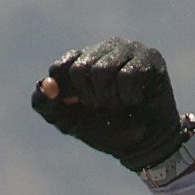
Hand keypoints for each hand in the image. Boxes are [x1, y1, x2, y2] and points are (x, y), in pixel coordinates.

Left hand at [30, 38, 185, 170]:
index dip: (68, 94)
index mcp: (82, 59)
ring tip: (122, 103)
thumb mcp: (68, 121)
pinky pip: (129, 75)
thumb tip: (44, 85)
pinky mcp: (151, 57)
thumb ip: (46, 105)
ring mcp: (129, 49)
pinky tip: (138, 99)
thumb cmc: (107, 129)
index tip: (81, 106)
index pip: (60, 68)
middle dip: (91, 98)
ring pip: (104, 70)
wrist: (144, 145)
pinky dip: (130, 97)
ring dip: (112, 98)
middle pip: (81, 69)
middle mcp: (104, 48)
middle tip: (105, 106)